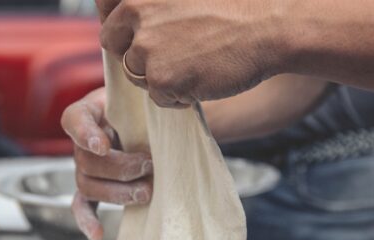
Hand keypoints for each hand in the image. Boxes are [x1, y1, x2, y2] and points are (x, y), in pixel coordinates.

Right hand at [61, 87, 153, 239]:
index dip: (86, 134)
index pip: (75, 120)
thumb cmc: (146, 106)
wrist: (151, 124)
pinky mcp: (93, 188)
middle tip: (149, 165)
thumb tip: (166, 101)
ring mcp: (84, 167)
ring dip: (117, 193)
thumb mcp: (144, 96)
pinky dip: (88, 220)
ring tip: (146, 192)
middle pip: (86, 161)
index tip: (103, 145)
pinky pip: (82, 206)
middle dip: (120, 168)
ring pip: (88, 186)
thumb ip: (146, 99)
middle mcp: (82, 142)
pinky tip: (97, 234)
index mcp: (89, 112)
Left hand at [97, 0, 288, 106]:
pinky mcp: (160, 77)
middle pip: (113, 43)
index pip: (104, 8)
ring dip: (158, 75)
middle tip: (169, 52)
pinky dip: (177, 95)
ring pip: (134, 72)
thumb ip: (153, 4)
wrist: (269, 26)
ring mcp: (146, 46)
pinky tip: (201, 78)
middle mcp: (134, 11)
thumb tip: (133, 22)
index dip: (121, 24)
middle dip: (134, 51)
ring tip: (194, 63)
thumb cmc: (235, 4)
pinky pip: (157, 96)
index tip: (138, 30)